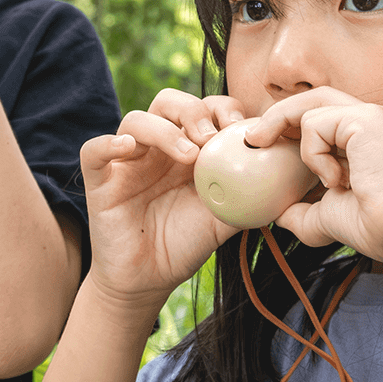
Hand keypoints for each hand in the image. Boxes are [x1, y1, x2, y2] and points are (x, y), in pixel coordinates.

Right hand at [78, 90, 246, 312]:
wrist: (148, 280)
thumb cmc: (185, 243)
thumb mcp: (226, 216)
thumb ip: (250, 193)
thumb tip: (288, 178)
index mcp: (187, 147)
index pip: (203, 109)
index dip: (222, 109)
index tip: (242, 128)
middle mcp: (156, 147)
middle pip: (167, 101)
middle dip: (193, 111)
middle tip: (212, 136)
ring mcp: (126, 161)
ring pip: (135, 120)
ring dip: (164, 130)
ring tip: (188, 154)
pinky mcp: (100, 179)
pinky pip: (94, 150)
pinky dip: (108, 143)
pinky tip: (127, 148)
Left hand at [257, 88, 382, 271]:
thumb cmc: (379, 227)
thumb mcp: (328, 216)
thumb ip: (302, 209)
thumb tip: (276, 213)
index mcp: (367, 138)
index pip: (322, 118)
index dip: (291, 128)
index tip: (266, 149)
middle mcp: (371, 120)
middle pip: (313, 100)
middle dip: (278, 116)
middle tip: (253, 140)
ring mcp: (370, 115)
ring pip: (310, 107)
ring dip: (293, 136)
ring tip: (289, 161)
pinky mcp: (365, 118)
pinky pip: (315, 123)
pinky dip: (313, 154)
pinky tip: (335, 181)